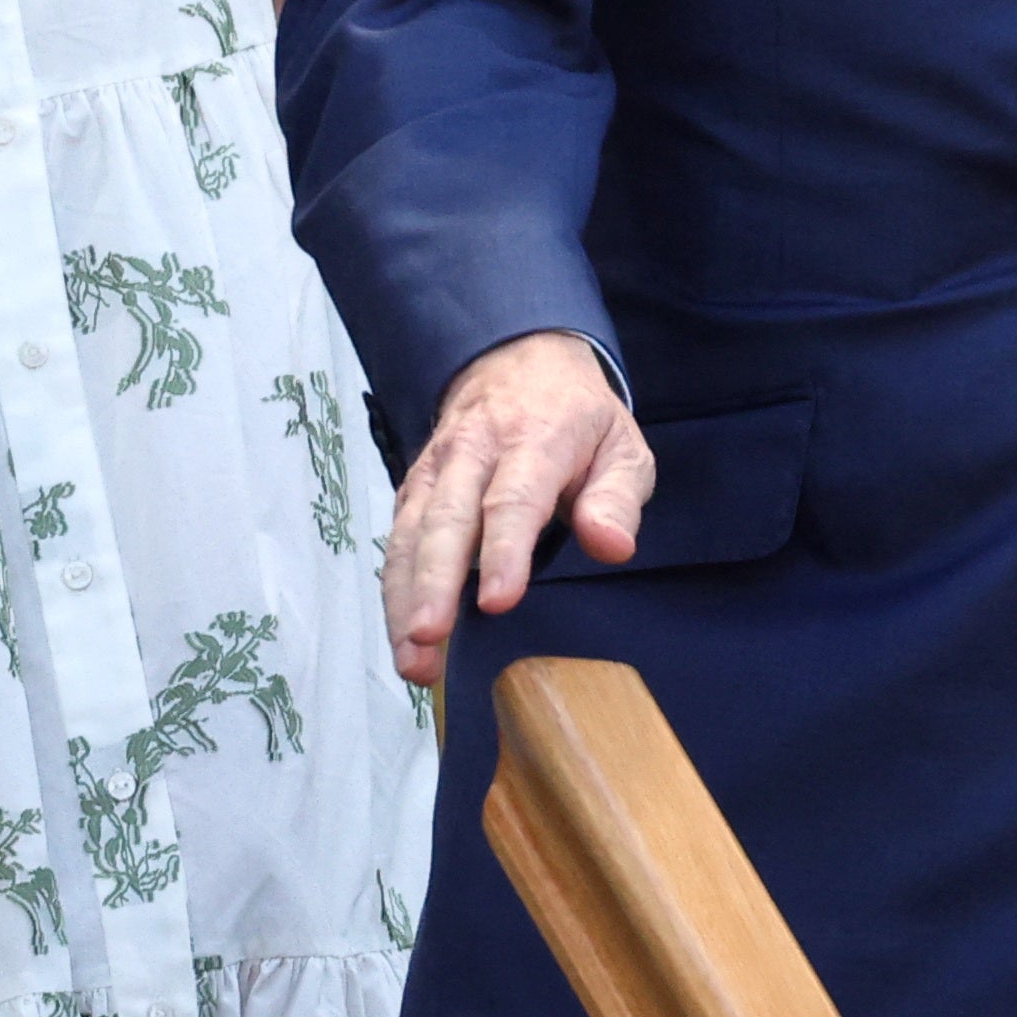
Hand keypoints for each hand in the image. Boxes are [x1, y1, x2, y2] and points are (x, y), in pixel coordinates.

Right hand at [380, 329, 649, 689]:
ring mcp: (436, 468)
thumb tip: (611, 547)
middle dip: (434, 582)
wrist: (518, 357)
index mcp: (534, 438)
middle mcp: (473, 451)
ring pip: (411, 532)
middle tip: (428, 639)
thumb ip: (617, 499)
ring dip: (404, 598)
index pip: (513, 498)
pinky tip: (401, 638)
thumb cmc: (578, 418)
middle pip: (446, 518)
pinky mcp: (415, 488)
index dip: (503, 552)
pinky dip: (394, 590)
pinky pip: (398, 539)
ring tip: (411, 660)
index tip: (496, 602)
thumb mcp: (622, 446)